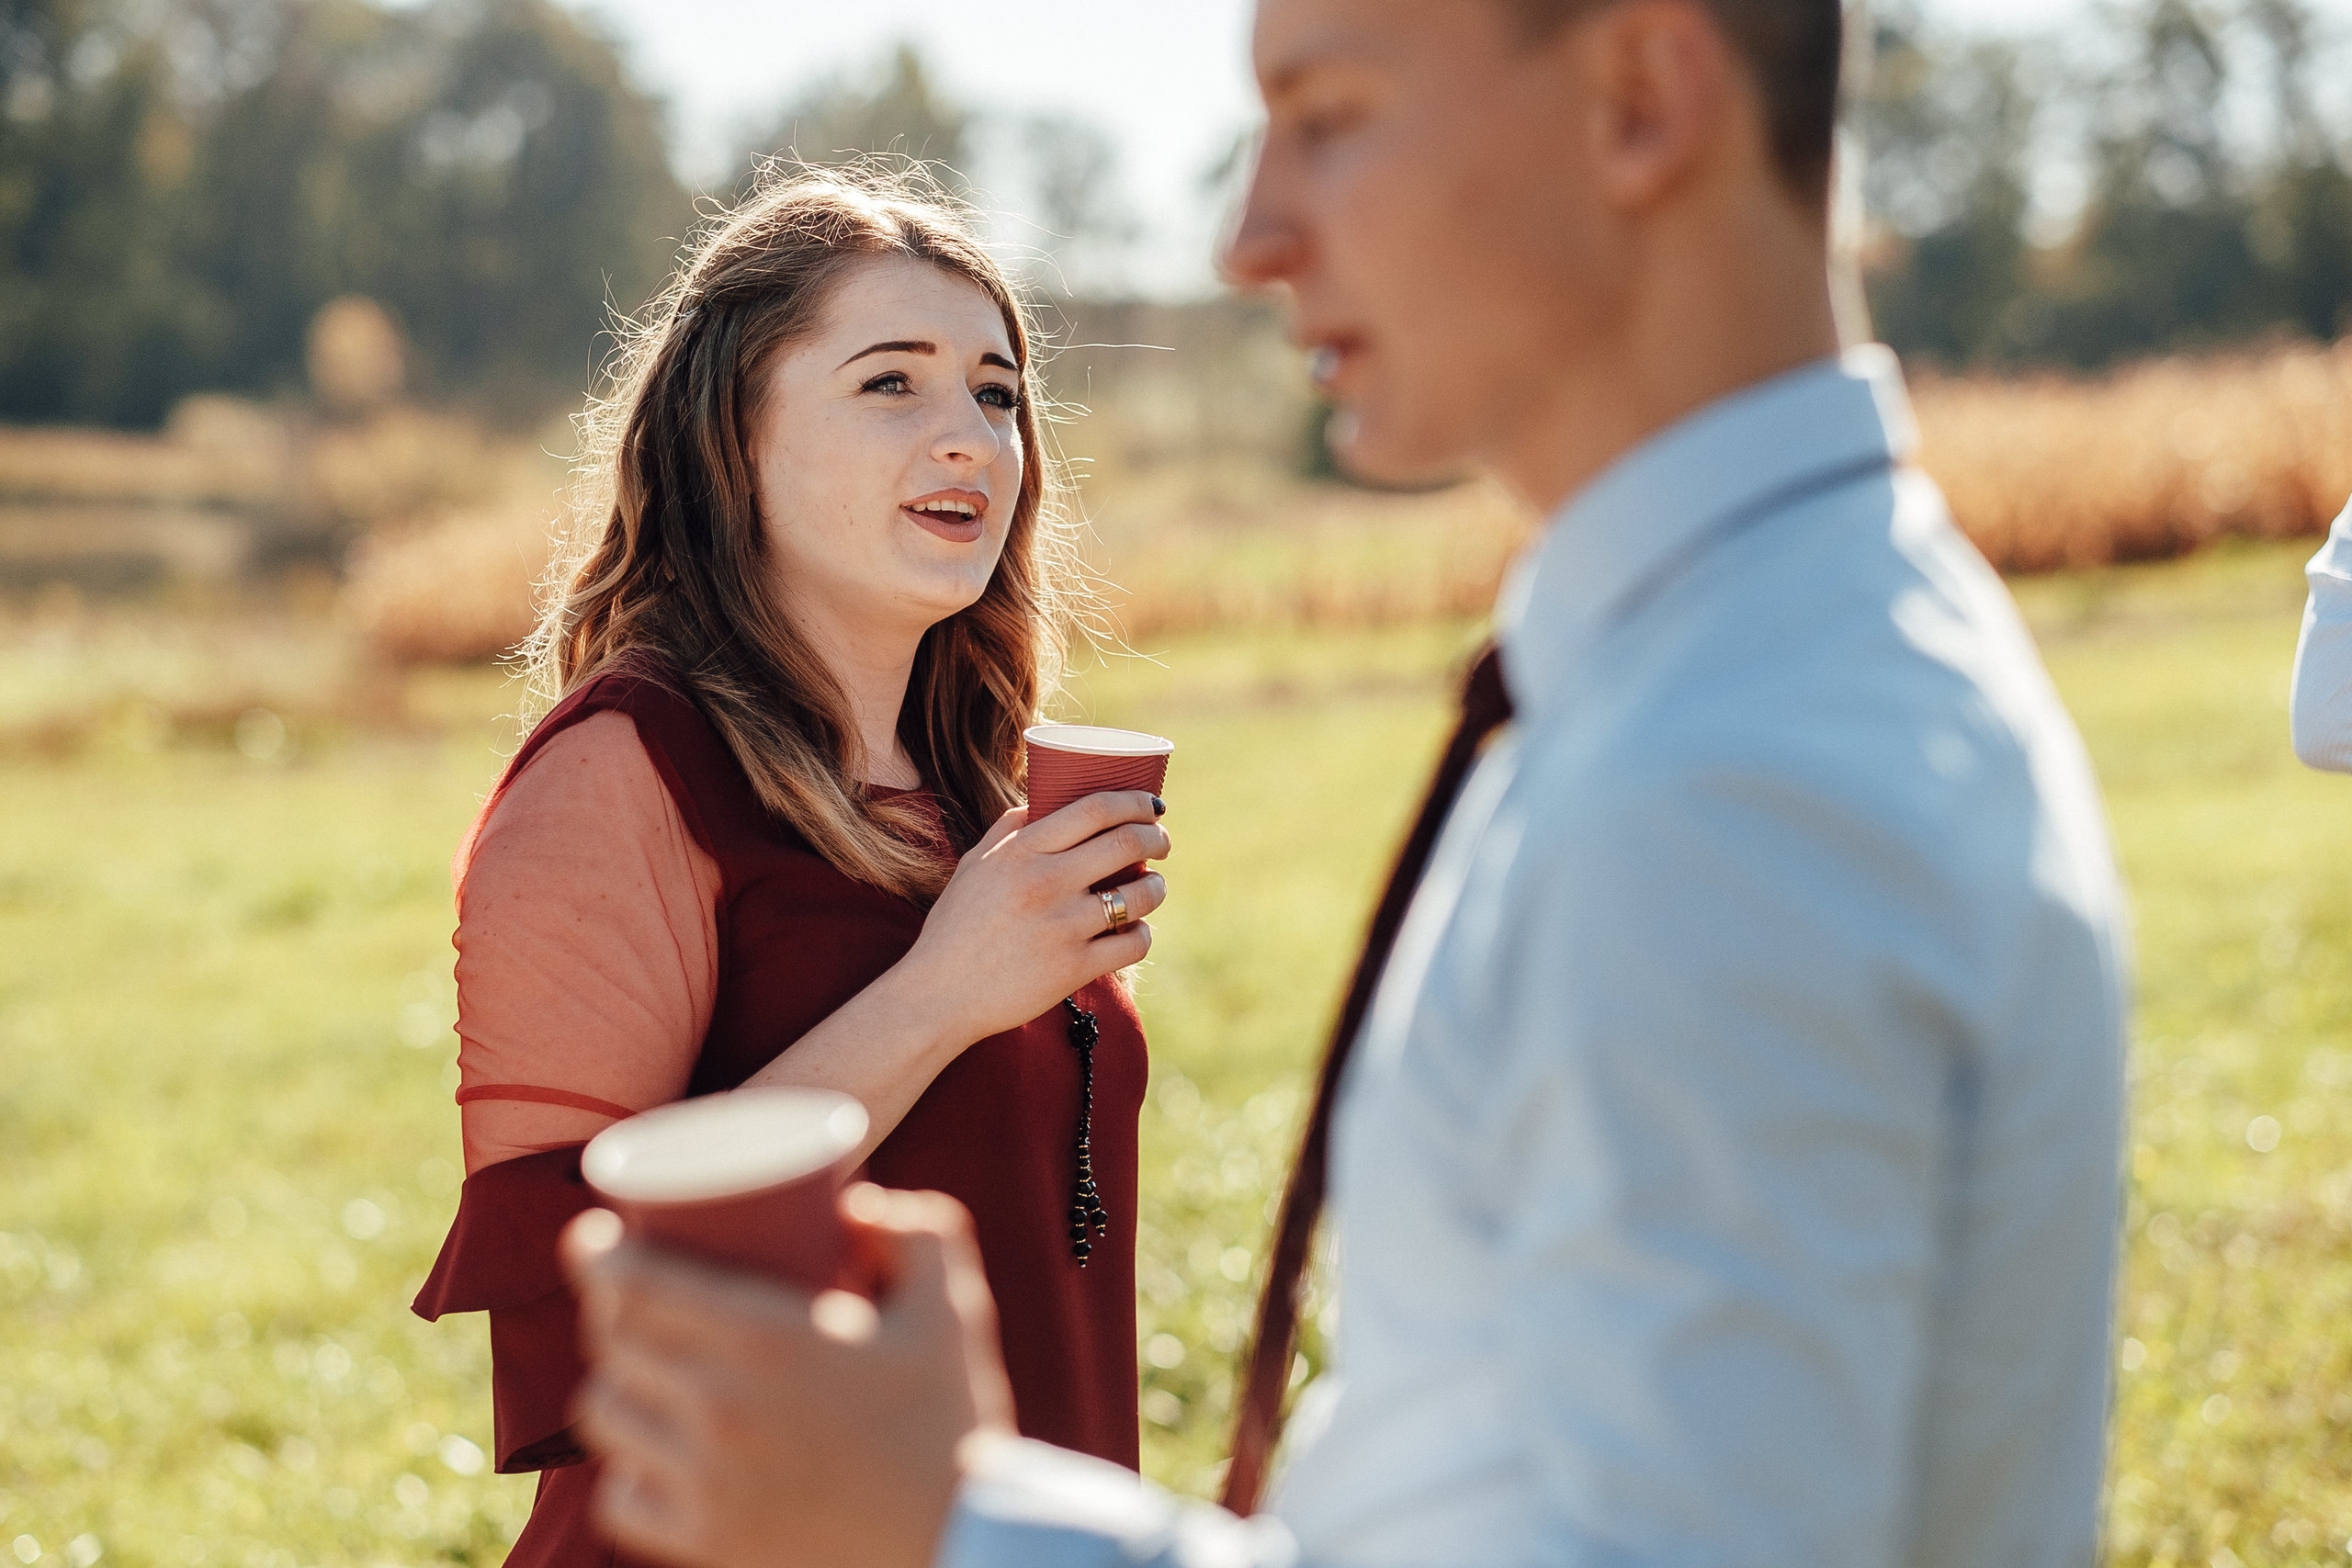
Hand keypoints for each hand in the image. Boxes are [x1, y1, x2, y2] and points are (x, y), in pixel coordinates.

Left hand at [564, 1185, 1015, 1567]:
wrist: (959, 1544)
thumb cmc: (955, 1419)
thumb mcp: (952, 1307)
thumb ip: (919, 1231)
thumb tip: (852, 1204)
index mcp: (768, 1338)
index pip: (635, 1284)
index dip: (595, 1253)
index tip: (594, 1236)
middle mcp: (720, 1407)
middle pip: (612, 1342)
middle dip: (608, 1308)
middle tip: (630, 1296)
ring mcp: (705, 1482)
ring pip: (605, 1415)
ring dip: (614, 1384)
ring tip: (641, 1372)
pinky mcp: (704, 1543)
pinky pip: (617, 1498)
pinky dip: (625, 1470)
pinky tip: (650, 1455)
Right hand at [900, 790, 1170, 1044]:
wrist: (939, 995)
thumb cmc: (955, 928)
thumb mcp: (973, 866)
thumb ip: (1009, 830)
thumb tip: (1042, 802)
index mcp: (1021, 852)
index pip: (1095, 809)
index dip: (1135, 802)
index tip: (1152, 805)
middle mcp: (1046, 883)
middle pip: (1127, 842)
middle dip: (1157, 838)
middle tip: (1161, 842)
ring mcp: (1063, 927)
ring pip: (1140, 894)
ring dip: (1156, 886)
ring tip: (1152, 886)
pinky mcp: (1074, 968)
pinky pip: (1133, 943)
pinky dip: (1142, 934)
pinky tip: (1134, 931)